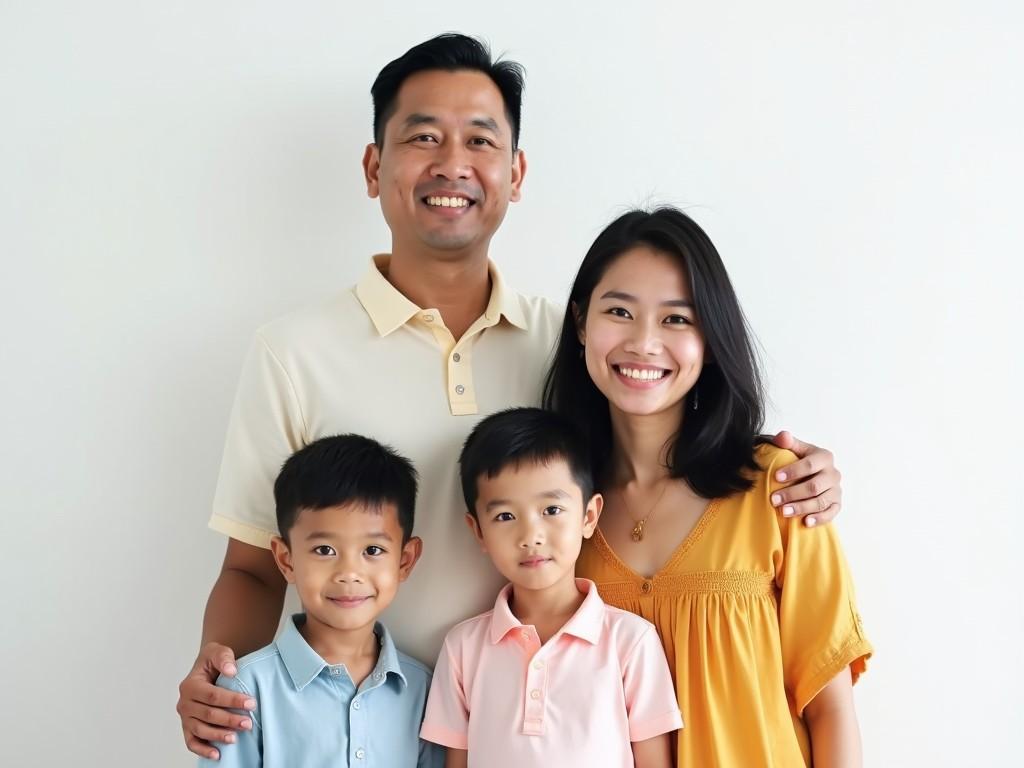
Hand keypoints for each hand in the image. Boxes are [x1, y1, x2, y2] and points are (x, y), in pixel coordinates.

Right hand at [177, 642, 255, 759]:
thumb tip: (231, 671)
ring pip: (200, 730)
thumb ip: (224, 658)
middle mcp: (184, 703)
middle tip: (248, 723)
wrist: (208, 667)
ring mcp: (185, 717)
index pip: (212, 695)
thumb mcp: (218, 652)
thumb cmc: (214, 661)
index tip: (251, 703)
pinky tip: (217, 755)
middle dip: (229, 720)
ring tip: (235, 738)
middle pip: (207, 714)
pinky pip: (192, 742)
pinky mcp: (188, 727)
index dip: (232, 700)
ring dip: (218, 736)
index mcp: (190, 685)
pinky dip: (202, 750)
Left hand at [770, 431, 841, 526]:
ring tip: (784, 512)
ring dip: (801, 507)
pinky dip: (819, 518)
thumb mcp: (795, 449)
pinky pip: (831, 513)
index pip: (809, 464)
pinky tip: (805, 522)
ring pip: (820, 501)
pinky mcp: (837, 504)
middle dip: (793, 493)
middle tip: (774, 499)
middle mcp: (833, 474)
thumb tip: (782, 436)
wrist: (812, 474)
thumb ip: (787, 442)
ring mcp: (836, 490)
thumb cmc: (800, 460)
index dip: (793, 471)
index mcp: (824, 457)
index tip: (776, 477)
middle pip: (814, 486)